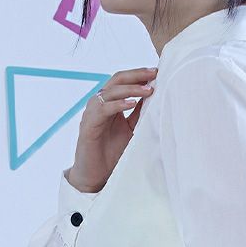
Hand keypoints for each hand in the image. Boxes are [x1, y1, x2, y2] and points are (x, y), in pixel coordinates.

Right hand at [67, 67, 157, 192]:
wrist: (95, 175)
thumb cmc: (111, 153)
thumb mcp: (130, 129)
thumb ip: (138, 113)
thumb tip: (154, 96)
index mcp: (109, 103)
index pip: (123, 81)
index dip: (139, 74)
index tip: (157, 72)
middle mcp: (99, 104)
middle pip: (116, 80)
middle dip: (136, 75)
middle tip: (154, 74)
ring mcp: (92, 113)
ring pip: (110, 92)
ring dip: (130, 89)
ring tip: (148, 90)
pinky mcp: (88, 125)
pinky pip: (102, 109)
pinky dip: (118, 104)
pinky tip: (131, 103)